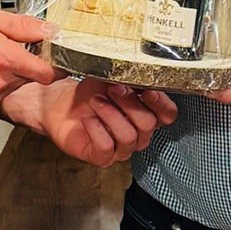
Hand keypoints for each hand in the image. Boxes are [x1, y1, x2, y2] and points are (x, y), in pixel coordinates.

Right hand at [0, 7, 59, 107]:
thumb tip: (48, 30)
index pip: (48, 72)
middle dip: (28, 63)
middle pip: (32, 78)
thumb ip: (20, 26)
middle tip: (11, 46)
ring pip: (14, 85)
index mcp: (4, 59)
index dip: (54, 63)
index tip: (52, 55)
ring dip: (10, 72)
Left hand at [28, 77, 176, 165]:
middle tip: (112, 88)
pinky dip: (96, 129)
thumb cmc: (90, 93)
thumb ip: (132, 79)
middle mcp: (139, 134)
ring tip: (95, 101)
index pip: (168, 115)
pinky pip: (106, 146)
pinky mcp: (102, 157)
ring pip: (128, 136)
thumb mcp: (113, 79)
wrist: (62, 104)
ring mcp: (121, 149)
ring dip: (110, 114)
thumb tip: (143, 72)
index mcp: (147, 114)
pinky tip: (87, 119)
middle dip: (129, 103)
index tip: (148, 90)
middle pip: (148, 124)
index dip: (161, 104)